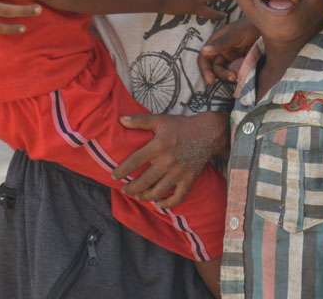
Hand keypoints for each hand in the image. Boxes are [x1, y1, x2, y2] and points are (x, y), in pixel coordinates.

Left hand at [111, 112, 227, 207]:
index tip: (114, 176)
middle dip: (131, 188)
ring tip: (138, 195)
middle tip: (125, 189)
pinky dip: (167, 204)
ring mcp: (179, 173)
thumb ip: (140, 120)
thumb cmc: (182, 126)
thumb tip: (121, 120)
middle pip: (144, 181)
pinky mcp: (189, 179)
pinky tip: (159, 204)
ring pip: (158, 191)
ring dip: (145, 196)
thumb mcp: (160, 120)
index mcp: (158, 146)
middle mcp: (167, 161)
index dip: (122, 170)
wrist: (208, 132)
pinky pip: (178, 197)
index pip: (135, 161)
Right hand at [198, 17, 259, 84]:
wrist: (268, 27)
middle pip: (215, 67)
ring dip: (230, 75)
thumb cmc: (250, 26)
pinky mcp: (241, 63)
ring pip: (225, 71)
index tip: (210, 81)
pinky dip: (238, 75)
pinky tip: (244, 75)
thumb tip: (204, 51)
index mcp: (216, 42)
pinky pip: (235, 72)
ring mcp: (232, 57)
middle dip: (222, 74)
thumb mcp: (235, 34)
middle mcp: (222, 50)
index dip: (205, 69)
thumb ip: (220, 44)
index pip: (204, 58)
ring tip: (239, 75)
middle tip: (232, 78)